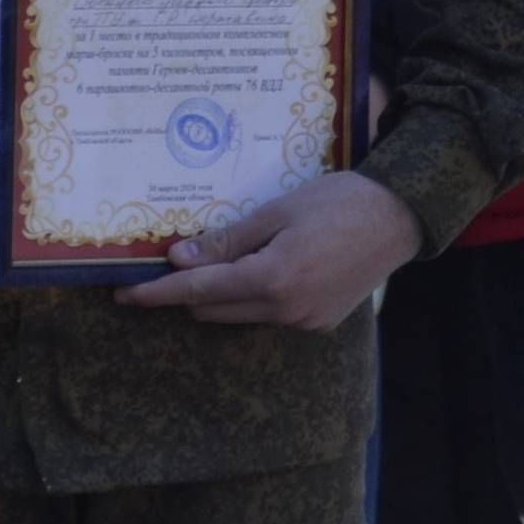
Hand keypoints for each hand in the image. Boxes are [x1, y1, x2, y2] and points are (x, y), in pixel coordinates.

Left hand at [114, 170, 422, 331]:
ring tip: (221, 258)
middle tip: (171, 262)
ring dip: (221, 294)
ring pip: (240, 315)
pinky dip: (253, 297)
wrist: (399, 217)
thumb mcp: (275, 211)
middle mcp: (286, 310)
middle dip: (187, 291)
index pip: (198, 291)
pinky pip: (269, 315)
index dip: (157, 293)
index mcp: (272, 279)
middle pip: (213, 310)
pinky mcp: (320, 323)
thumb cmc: (337, 201)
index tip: (124, 294)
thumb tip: (180, 259)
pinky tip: (262, 266)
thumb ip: (227, 240)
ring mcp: (305, 322)